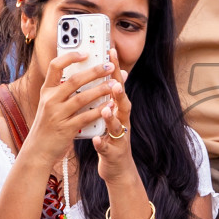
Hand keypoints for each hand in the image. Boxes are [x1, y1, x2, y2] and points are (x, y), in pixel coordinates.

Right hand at [21, 52, 117, 169]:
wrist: (38, 150)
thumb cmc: (48, 125)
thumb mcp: (50, 105)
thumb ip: (63, 91)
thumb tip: (84, 75)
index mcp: (46, 91)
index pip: (55, 66)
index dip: (70, 57)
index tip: (85, 52)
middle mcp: (50, 101)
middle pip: (73, 80)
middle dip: (94, 72)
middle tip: (109, 66)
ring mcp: (57, 115)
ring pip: (82, 98)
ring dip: (100, 90)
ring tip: (114, 84)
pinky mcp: (66, 129)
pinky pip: (86, 117)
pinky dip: (99, 110)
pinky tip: (110, 105)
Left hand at [90, 67, 138, 184]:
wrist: (118, 167)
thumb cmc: (111, 137)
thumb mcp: (111, 114)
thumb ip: (109, 96)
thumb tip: (106, 73)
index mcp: (119, 109)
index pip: (117, 85)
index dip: (115, 68)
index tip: (111, 51)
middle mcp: (123, 121)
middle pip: (123, 103)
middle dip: (119, 92)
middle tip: (114, 82)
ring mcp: (119, 137)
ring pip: (117, 126)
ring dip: (112, 117)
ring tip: (106, 109)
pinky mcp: (113, 152)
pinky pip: (107, 147)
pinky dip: (102, 143)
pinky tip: (96, 139)